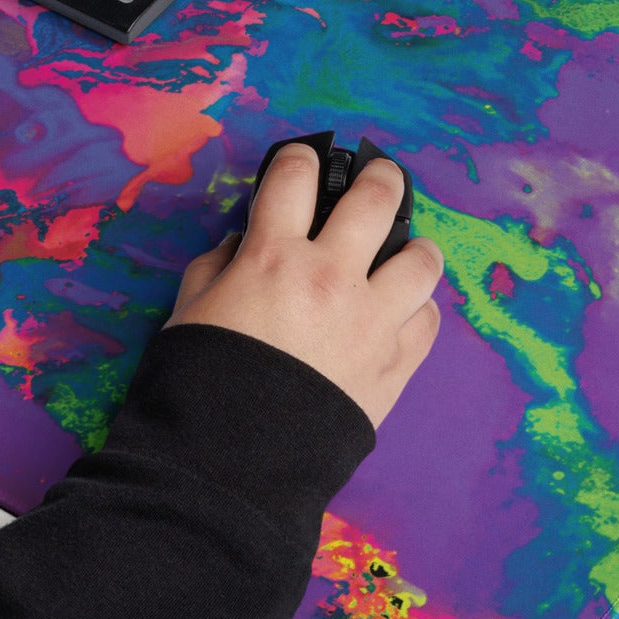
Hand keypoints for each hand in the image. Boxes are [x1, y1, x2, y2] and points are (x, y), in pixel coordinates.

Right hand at [167, 145, 442, 427]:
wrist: (235, 460)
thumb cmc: (204, 377)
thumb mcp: (190, 306)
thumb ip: (218, 263)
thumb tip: (244, 243)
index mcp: (274, 255)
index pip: (295, 175)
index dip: (300, 158)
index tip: (304, 160)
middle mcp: (331, 276)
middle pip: (376, 200)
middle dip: (381, 177)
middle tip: (380, 177)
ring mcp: (371, 320)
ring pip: (421, 260)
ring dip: (415, 248)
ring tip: (407, 250)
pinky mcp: (394, 365)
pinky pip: (428, 321)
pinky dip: (417, 309)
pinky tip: (402, 311)